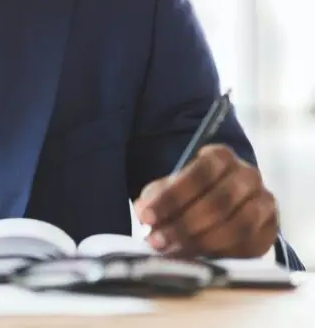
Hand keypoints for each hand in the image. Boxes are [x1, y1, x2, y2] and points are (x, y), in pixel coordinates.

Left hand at [135, 144, 277, 258]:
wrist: (223, 205)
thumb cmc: (190, 193)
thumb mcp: (169, 188)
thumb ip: (156, 198)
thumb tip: (145, 213)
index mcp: (221, 156)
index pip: (199, 173)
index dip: (171, 197)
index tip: (146, 217)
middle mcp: (247, 175)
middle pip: (218, 203)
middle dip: (184, 225)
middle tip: (157, 241)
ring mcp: (264, 202)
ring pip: (236, 226)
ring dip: (201, 243)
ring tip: (172, 252)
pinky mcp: (270, 229)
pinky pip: (248, 245)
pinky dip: (220, 254)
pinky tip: (196, 258)